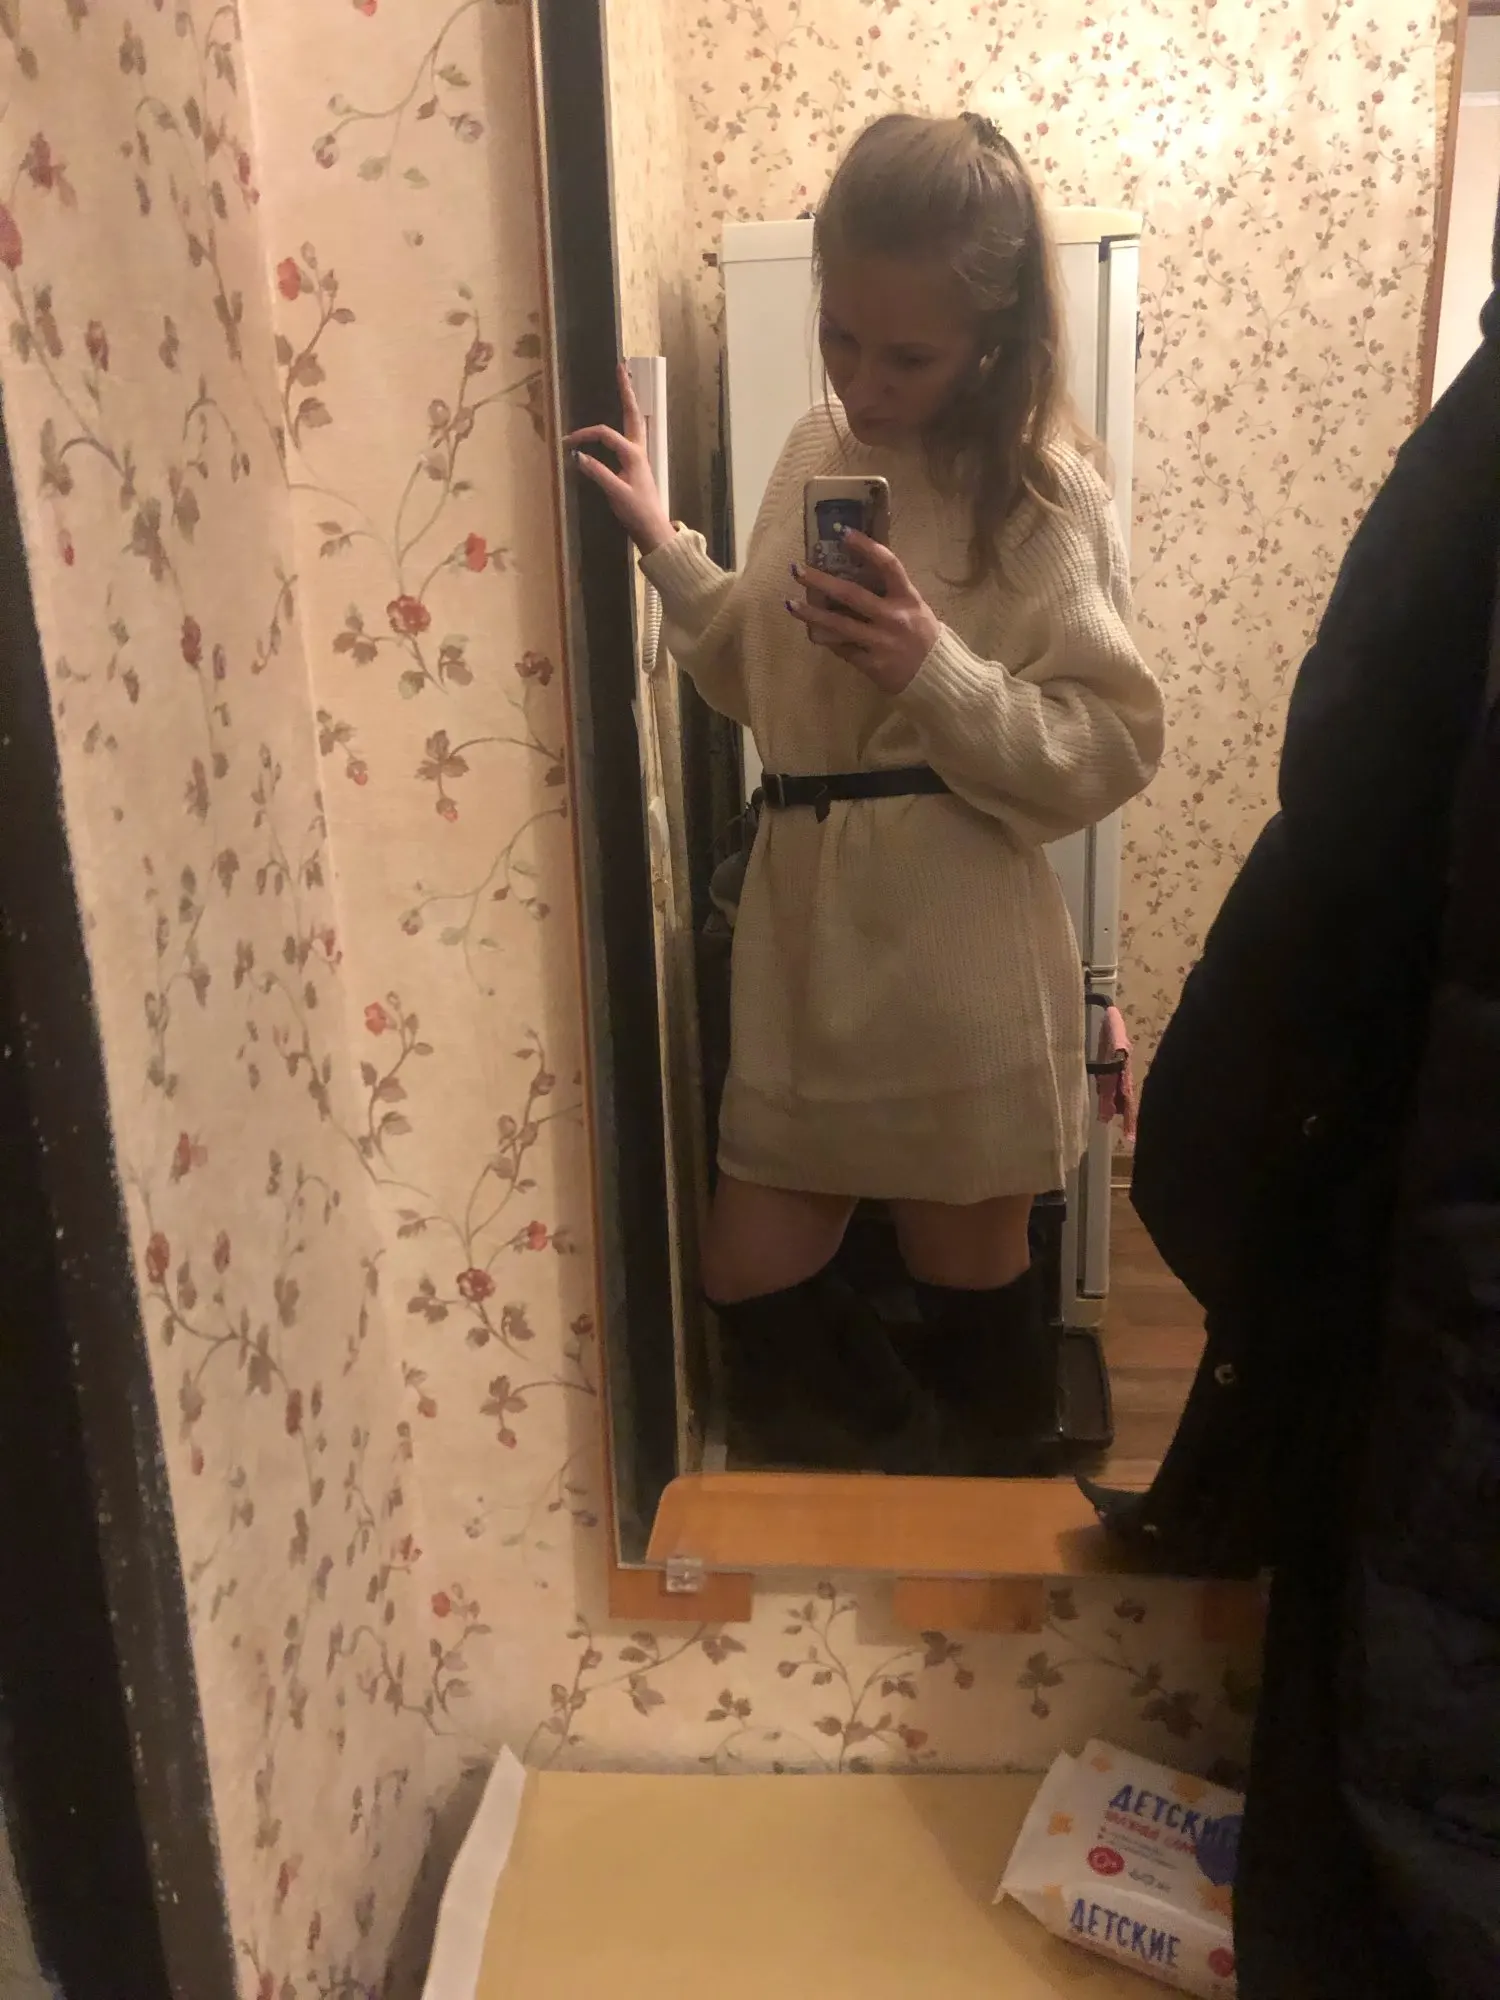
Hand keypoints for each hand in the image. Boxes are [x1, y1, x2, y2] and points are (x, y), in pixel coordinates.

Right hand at [563, 362, 674, 554]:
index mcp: (633, 453)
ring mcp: (639, 455)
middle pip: (631, 413)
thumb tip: (578, 456)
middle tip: (621, 367)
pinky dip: (627, 419)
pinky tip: (624, 417)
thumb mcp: (615, 493)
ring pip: (634, 421)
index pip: (604, 434)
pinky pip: (631, 434)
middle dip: (625, 390)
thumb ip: (598, 472)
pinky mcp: (637, 463)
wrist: (653, 529)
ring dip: (629, 401)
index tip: (567, 443)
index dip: (584, 436)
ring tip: (625, 382)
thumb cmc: (636, 512)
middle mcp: (638, 449)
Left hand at [787, 534, 941, 694]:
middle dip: (821, 581)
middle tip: (797, 570)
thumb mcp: (915, 608)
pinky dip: (829, 640)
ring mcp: (881, 642)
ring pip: (839, 625)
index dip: (866, 547)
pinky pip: (843, 649)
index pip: (888, 565)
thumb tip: (854, 575)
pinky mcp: (872, 664)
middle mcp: (893, 618)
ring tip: (791, 604)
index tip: (844, 533)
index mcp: (908, 598)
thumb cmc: (924, 637)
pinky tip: (814, 632)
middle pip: (851, 595)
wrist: (937, 676)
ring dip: (812, 614)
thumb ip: (890, 594)